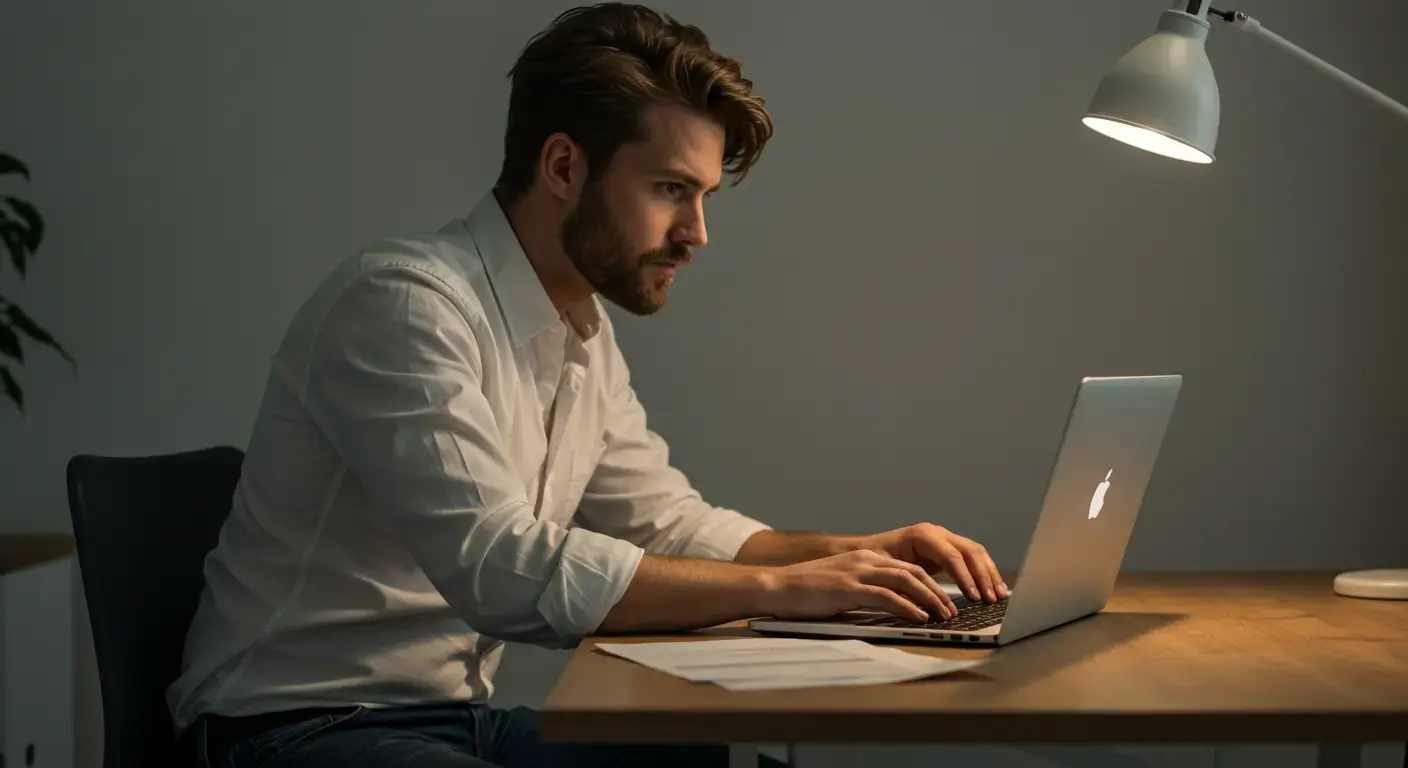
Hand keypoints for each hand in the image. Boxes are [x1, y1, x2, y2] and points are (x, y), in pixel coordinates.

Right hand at [758, 549, 956, 622]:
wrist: (776, 587)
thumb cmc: (805, 591)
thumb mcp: (841, 584)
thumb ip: (865, 590)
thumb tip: (890, 607)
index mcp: (864, 557)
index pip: (908, 568)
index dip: (930, 585)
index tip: (943, 602)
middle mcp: (865, 560)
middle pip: (913, 572)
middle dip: (936, 592)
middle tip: (950, 611)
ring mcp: (857, 572)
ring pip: (906, 581)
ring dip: (928, 599)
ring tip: (941, 616)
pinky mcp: (848, 589)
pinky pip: (886, 596)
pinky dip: (907, 607)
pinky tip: (918, 618)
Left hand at [852, 523, 1007, 603]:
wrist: (866, 550)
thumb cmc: (874, 561)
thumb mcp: (887, 570)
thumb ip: (907, 581)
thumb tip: (926, 602)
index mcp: (922, 535)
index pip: (951, 556)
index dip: (965, 577)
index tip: (974, 597)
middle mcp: (937, 533)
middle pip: (969, 551)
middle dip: (983, 576)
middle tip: (991, 600)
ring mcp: (945, 538)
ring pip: (976, 552)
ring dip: (989, 574)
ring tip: (998, 596)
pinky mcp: (949, 548)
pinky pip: (972, 557)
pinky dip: (984, 572)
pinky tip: (993, 588)